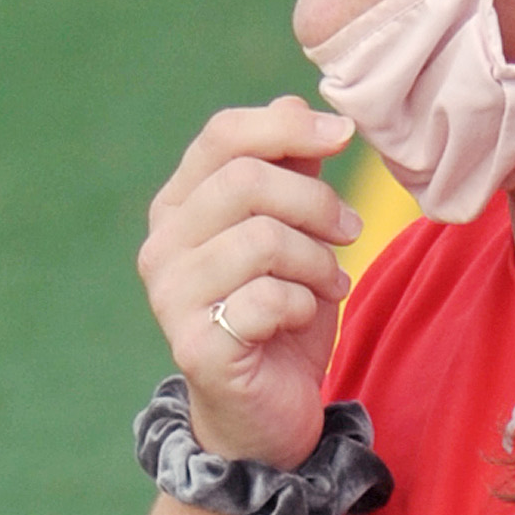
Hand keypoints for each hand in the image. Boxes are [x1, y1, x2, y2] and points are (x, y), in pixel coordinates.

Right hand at [137, 97, 360, 470]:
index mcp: (181, 206)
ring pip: (261, 239)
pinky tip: (307, 315)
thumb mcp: (298, 234)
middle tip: (350, 231)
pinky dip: (303, 303)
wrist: (267, 413)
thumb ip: (294, 171)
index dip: (286, 126)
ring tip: (330, 280)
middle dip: (316, 203)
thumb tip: (297, 101)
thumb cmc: (281, 317)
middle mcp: (164, 245)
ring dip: (316, 259)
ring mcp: (171, 297)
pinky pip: (265, 299)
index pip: (223, 136)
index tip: (344, 135)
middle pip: (245, 182)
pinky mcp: (195, 346)